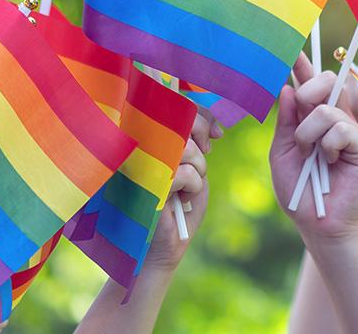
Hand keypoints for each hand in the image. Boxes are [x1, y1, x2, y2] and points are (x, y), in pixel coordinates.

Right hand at [143, 113, 215, 270]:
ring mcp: (139, 162)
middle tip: (204, 160)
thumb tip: (213, 129)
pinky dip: (193, 186)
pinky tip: (181, 200)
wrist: (159, 250)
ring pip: (186, 147)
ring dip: (198, 168)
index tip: (217, 135)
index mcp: (149, 139)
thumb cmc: (178, 211)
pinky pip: (183, 171)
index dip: (202, 116)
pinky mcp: (144, 182)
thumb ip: (196, 147)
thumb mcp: (194, 171)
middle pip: (182, 120)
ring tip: (188, 187)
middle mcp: (140, 145)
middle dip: (203, 140)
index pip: (176, 107)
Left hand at [271, 58, 357, 241]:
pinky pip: (339, 129)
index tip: (294, 44)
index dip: (304, 63)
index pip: (310, 83)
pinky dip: (326, 147)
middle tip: (298, 122)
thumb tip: (288, 87)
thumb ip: (285, 122)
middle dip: (306, 91)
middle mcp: (336, 118)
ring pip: (325, 109)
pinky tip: (330, 163)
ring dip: (307, 135)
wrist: (317, 223)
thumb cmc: (299, 191)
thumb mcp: (282, 153)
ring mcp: (353, 130)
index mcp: (314, 118)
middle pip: (326, 81)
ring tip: (310, 156)